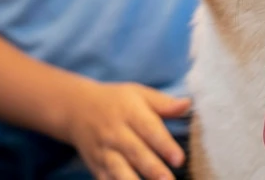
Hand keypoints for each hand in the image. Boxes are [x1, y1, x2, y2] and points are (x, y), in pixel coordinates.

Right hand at [63, 79, 190, 179]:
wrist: (77, 108)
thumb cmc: (117, 101)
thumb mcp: (139, 94)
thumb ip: (164, 103)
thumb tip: (187, 104)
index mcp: (130, 112)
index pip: (149, 129)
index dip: (164, 145)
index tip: (179, 159)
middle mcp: (115, 133)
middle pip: (135, 152)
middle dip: (152, 169)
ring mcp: (104, 152)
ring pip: (119, 170)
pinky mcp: (96, 167)